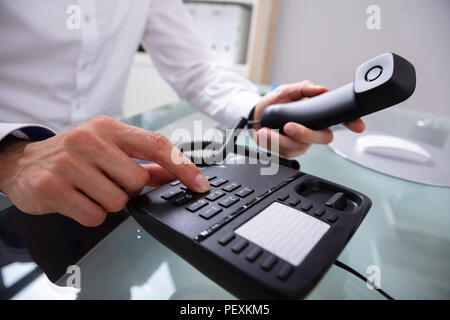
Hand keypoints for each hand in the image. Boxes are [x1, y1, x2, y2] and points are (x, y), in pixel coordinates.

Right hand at [0, 116, 209, 226]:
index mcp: (109, 128)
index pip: (157, 145)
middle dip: (128, 189)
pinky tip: (77, 199)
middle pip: (138, 181)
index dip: (183, 167)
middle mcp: (89, 140)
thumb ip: (143, 161)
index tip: (200, 184)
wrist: (23, 162)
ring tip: (89, 189)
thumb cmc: (73, 154)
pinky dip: (91, 214)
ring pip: (118, 201)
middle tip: (108, 181)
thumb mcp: (108, 148)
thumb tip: (174, 174)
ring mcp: (69, 163)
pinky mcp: (53, 187)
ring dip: (108, 202)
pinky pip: (94, 215)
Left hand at [253, 80, 365, 157]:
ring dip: (280, 140)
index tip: (357, 126)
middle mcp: (313, 131)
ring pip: (300, 147)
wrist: (256, 116)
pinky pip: (284, 153)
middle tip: (289, 126)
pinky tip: (264, 135)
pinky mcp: (289, 152)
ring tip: (266, 131)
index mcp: (317, 115)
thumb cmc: (275, 103)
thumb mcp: (287, 91)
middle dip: (305, 134)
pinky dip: (271, 143)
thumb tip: (321, 89)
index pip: (340, 119)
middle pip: (323, 138)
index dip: (351, 123)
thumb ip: (304, 88)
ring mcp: (302, 143)